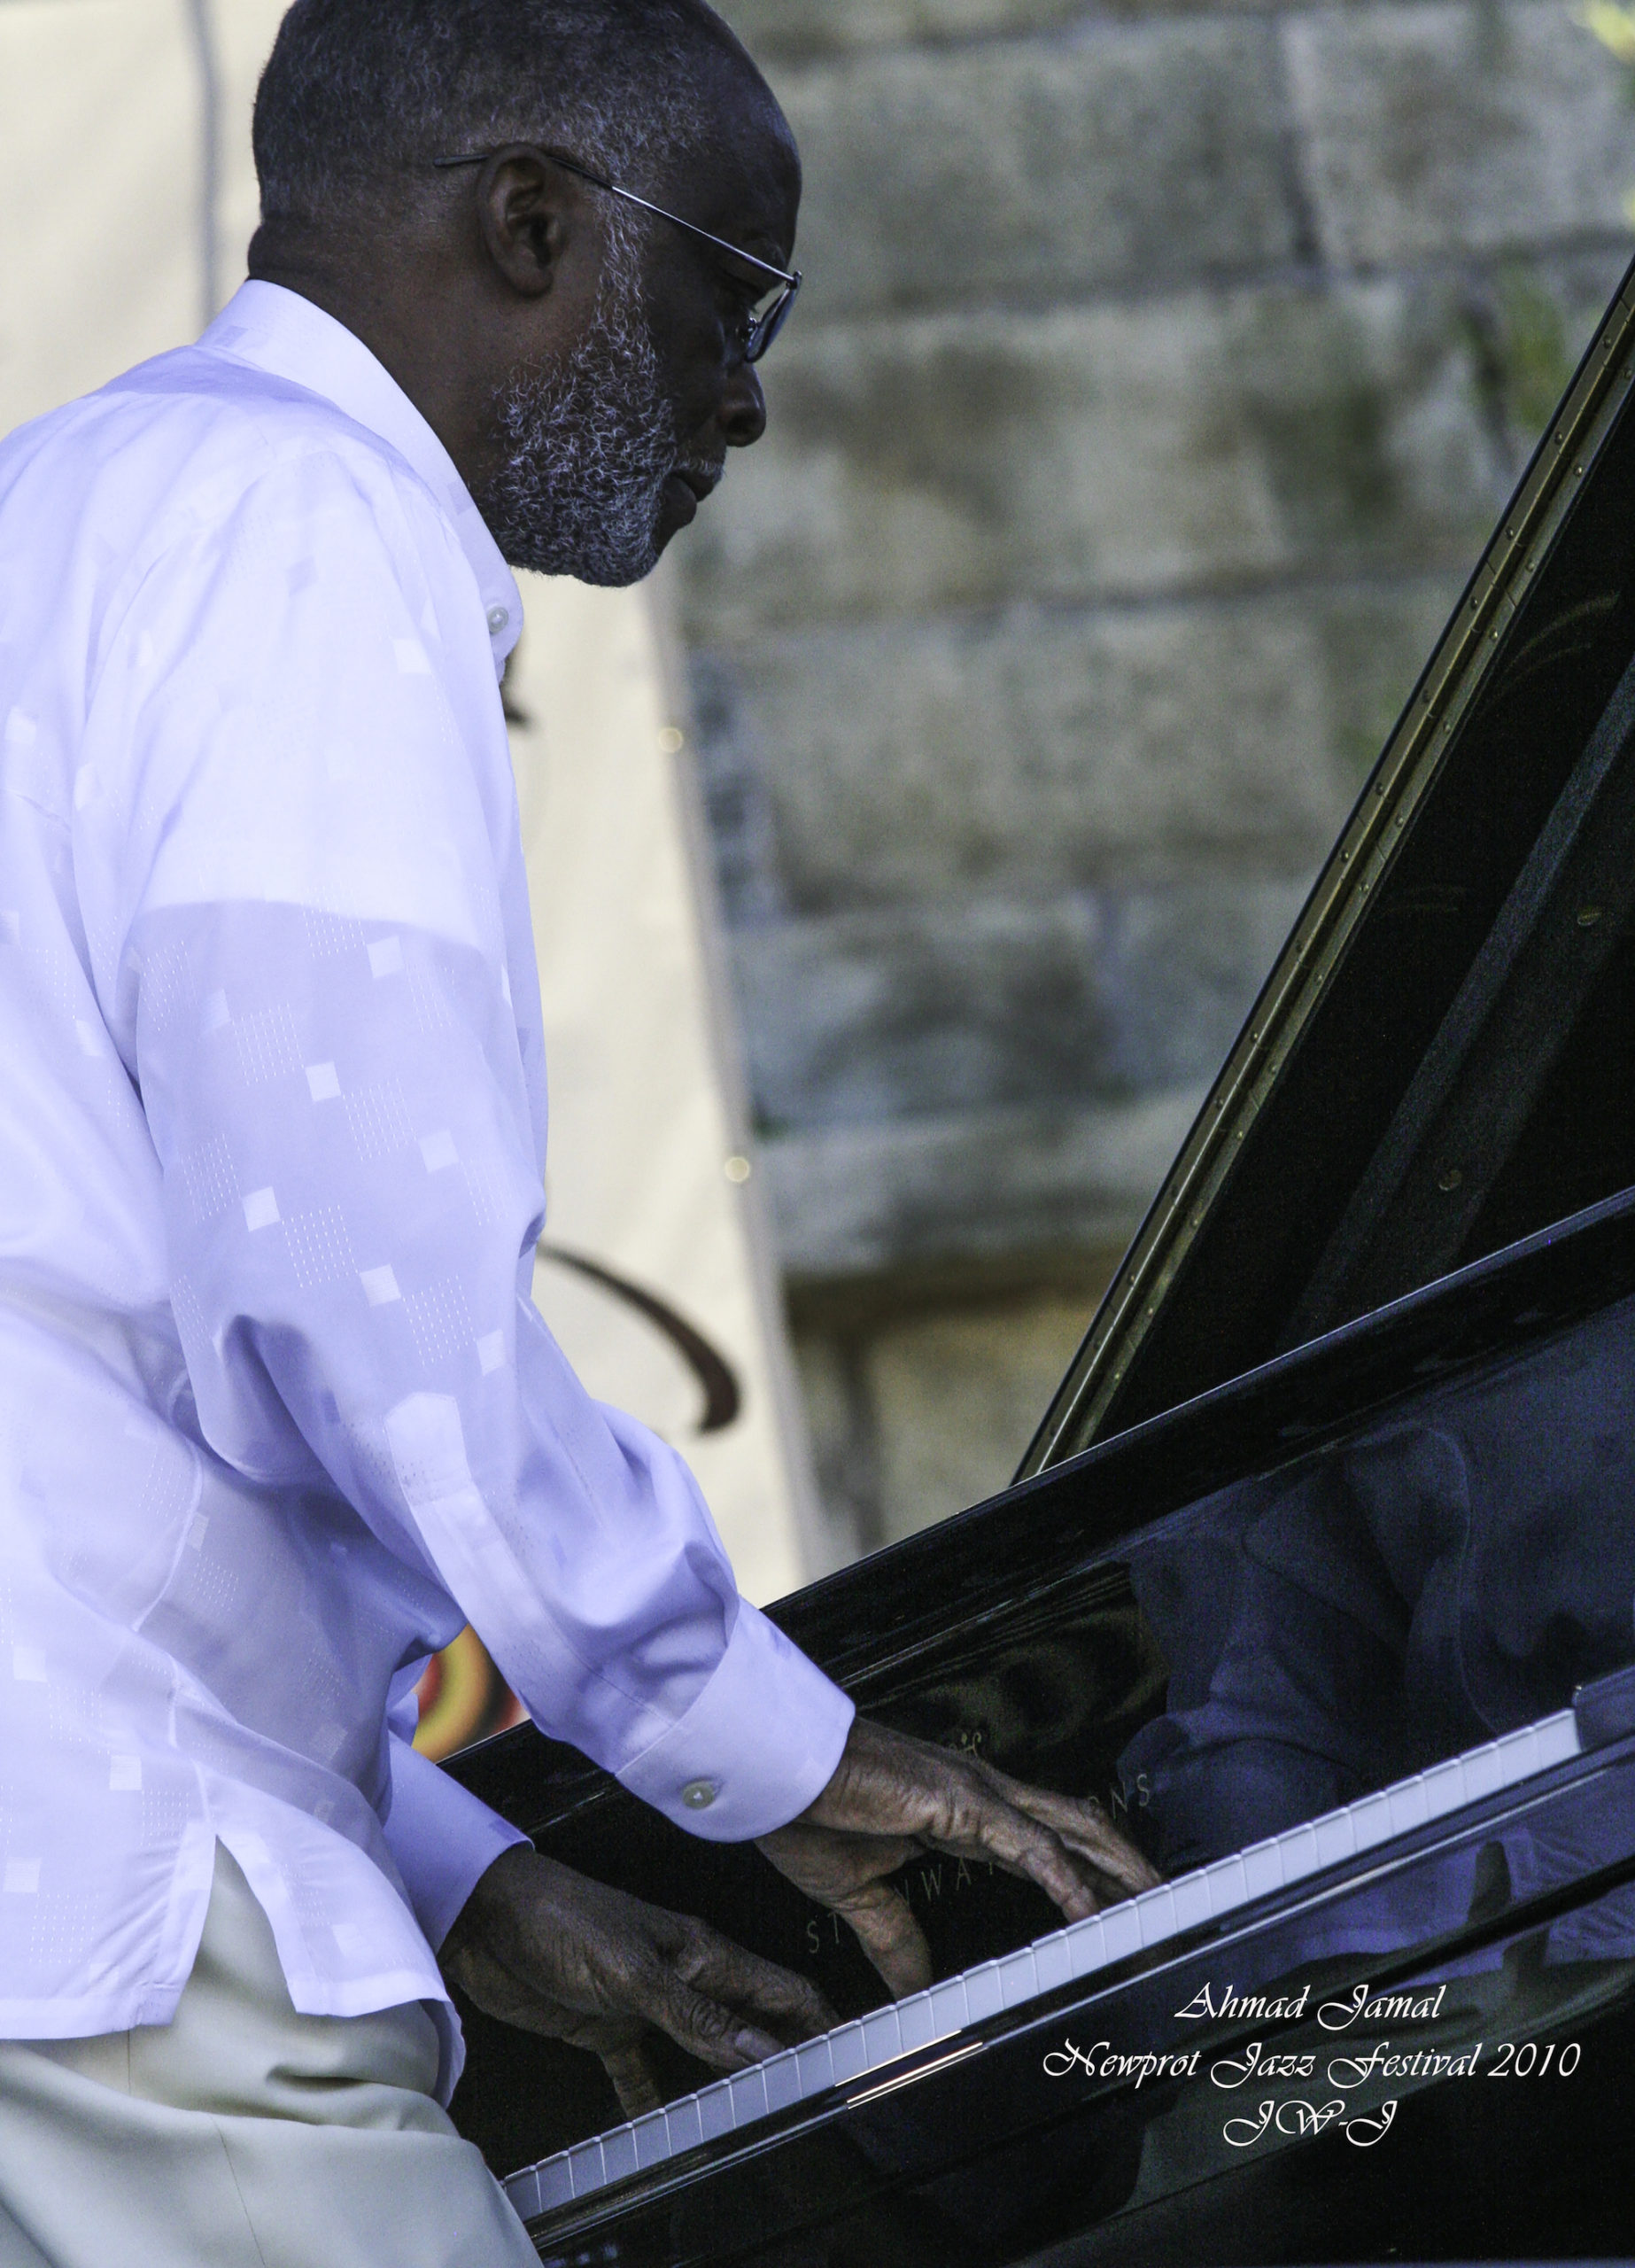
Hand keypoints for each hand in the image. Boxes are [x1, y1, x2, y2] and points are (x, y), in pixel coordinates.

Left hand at [440, 1844, 837, 2116]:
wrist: (484, 1917)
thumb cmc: (559, 1917)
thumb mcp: (633, 1971)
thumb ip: (697, 2015)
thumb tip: (761, 2051)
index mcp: (702, 1953)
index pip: (781, 1991)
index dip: (820, 2022)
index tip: (851, 2056)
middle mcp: (685, 1976)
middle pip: (751, 2023)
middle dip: (783, 2057)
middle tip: (811, 2099)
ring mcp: (648, 2001)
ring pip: (705, 2048)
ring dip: (725, 2082)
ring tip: (754, 2120)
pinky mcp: (607, 2023)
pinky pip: (643, 2070)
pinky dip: (655, 2098)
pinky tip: (664, 2128)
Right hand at [756, 1717, 1161, 1997]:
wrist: (774, 1773)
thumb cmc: (807, 1811)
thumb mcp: (861, 1893)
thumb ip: (897, 1939)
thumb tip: (915, 1993)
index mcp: (960, 1814)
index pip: (1045, 1845)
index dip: (1086, 1876)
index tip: (1115, 1912)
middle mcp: (983, 1797)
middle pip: (1078, 1828)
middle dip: (1124, 1866)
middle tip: (1168, 1904)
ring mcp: (978, 1793)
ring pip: (1072, 1829)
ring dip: (1118, 1868)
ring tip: (1156, 1905)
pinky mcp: (963, 1800)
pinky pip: (1031, 1845)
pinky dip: (1066, 1879)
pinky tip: (1088, 1911)